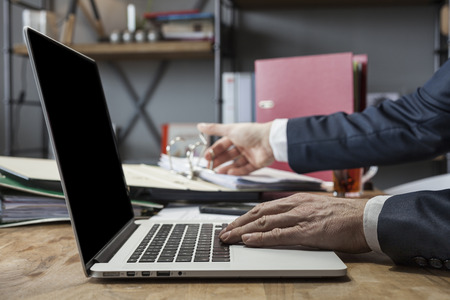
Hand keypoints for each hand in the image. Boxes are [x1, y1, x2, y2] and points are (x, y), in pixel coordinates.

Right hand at [197, 122, 274, 174]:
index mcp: (237, 136)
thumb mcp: (229, 129)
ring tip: (218, 172)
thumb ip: (214, 129)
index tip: (207, 157)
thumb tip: (200, 125)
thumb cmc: (251, 132)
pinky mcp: (257, 163)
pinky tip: (230, 173)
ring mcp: (250, 154)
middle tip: (210, 166)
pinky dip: (238, 171)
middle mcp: (244, 145)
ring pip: (236, 163)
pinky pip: (246, 168)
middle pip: (228, 155)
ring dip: (226, 167)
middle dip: (219, 160)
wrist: (269, 140)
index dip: (214, 150)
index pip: (223, 144)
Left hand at [219, 193, 370, 253]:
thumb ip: (300, 214)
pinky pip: (279, 234)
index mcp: (298, 200)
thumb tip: (284, 223)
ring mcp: (301, 217)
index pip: (264, 207)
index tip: (233, 224)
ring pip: (264, 222)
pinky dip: (261, 238)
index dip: (246, 216)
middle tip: (224, 232)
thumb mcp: (318, 211)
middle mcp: (296, 205)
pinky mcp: (308, 231)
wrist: (368, 218)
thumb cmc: (346, 217)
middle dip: (238, 223)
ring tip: (228, 238)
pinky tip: (248, 241)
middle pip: (259, 213)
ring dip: (243, 231)